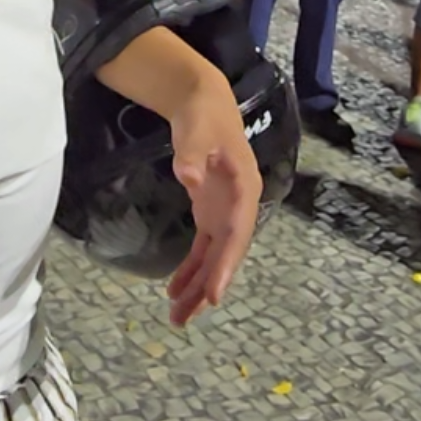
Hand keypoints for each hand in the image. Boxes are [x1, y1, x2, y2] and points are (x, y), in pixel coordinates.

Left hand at [165, 77, 262, 326]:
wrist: (204, 102)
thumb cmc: (204, 116)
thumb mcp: (197, 131)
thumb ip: (192, 156)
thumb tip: (191, 181)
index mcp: (245, 188)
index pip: (236, 234)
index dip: (226, 266)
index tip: (214, 295)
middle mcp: (239, 206)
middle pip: (227, 254)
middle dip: (208, 287)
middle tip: (185, 318)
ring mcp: (225, 211)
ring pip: (215, 257)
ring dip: (198, 286)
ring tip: (178, 316)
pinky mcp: (211, 211)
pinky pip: (203, 247)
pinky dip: (191, 268)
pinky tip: (175, 290)